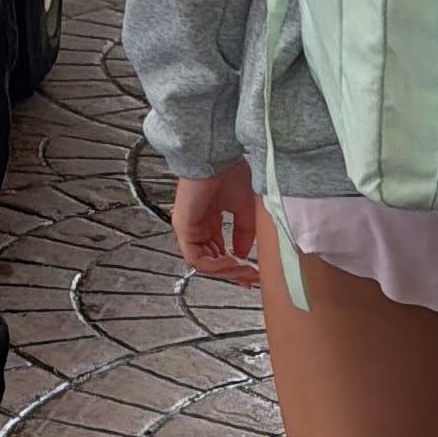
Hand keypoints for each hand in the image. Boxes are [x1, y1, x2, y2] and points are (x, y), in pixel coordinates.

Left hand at [171, 163, 262, 283]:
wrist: (219, 157)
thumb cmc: (230, 172)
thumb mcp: (245, 207)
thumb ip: (244, 232)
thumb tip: (243, 253)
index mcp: (209, 219)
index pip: (218, 250)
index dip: (236, 264)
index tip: (253, 273)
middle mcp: (197, 226)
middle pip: (211, 260)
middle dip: (233, 272)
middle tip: (251, 279)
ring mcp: (188, 229)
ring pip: (205, 263)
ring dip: (228, 271)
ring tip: (246, 273)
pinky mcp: (184, 229)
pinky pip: (197, 259)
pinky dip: (217, 267)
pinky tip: (234, 264)